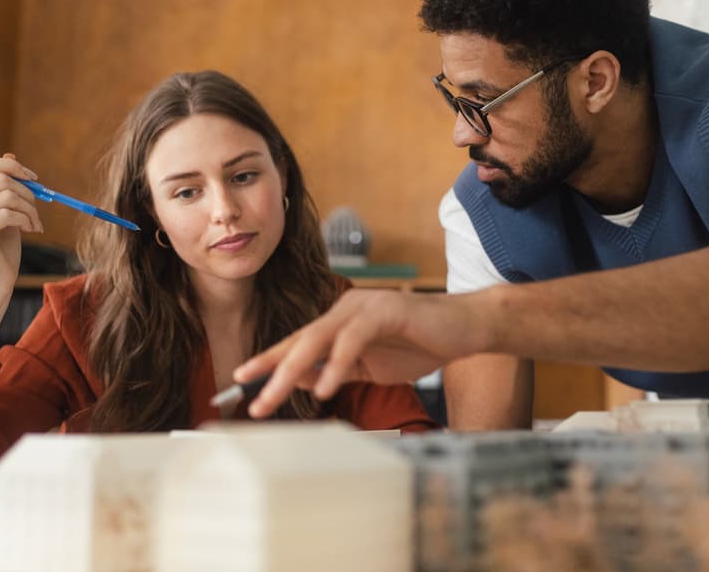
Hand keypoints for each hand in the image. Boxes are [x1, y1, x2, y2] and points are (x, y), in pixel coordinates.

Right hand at [0, 155, 42, 298]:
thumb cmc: (1, 251)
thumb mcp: (5, 213)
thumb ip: (4, 188)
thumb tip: (10, 155)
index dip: (12, 167)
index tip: (34, 179)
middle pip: (0, 179)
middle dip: (28, 193)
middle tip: (38, 212)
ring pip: (6, 195)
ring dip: (30, 208)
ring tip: (35, 224)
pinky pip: (8, 213)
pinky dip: (27, 219)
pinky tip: (32, 230)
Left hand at [234, 288, 485, 417]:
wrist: (467, 328)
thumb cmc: (422, 344)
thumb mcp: (371, 367)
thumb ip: (337, 370)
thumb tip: (298, 381)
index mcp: (340, 321)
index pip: (297, 343)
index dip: (268, 361)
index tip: (242, 383)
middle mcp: (345, 308)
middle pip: (299, 341)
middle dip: (271, 372)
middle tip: (252, 400)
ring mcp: (364, 306)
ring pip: (318, 338)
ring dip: (293, 370)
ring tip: (274, 397)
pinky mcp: (385, 311)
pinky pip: (352, 340)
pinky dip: (335, 365)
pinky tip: (323, 388)